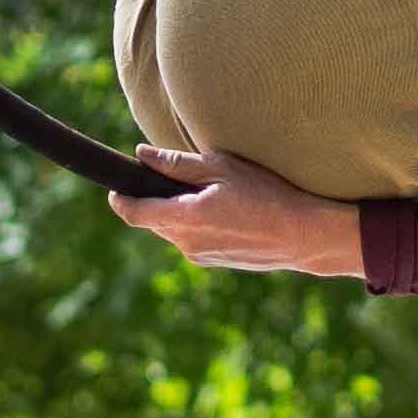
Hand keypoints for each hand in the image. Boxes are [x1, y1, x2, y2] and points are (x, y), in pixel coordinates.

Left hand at [109, 147, 362, 278]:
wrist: (303, 236)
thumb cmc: (267, 195)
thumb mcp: (222, 168)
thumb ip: (177, 164)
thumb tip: (142, 155)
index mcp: (185, 217)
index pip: (134, 213)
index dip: (120, 200)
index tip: (115, 188)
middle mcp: (187, 243)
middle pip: (154, 221)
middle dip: (157, 200)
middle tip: (181, 178)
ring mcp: (200, 256)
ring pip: (174, 230)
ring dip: (180, 212)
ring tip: (212, 194)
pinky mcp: (214, 262)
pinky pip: (193, 240)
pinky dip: (198, 224)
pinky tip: (226, 213)